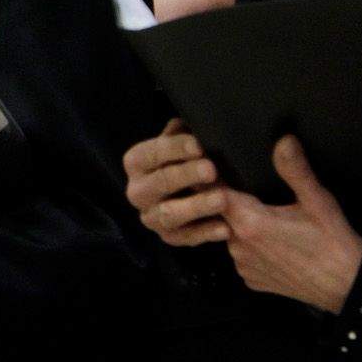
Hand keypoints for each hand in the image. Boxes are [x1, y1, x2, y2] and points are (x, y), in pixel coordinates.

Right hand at [123, 118, 227, 245]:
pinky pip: (186, 238)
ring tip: (222, 199)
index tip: (198, 145)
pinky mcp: (168, 238)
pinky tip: (225, 227)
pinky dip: (206, 233)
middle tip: (211, 169)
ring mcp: (150, 217)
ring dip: (197, 206)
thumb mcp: (179, 142)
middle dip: (186, 175)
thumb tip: (188, 123)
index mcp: (136, 163)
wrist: (182, 192)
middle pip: (160, 183)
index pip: (152, 153)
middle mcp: (137, 191)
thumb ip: (181, 133)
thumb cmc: (182, 160)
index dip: (175, 148)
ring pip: (170, 214)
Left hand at [220, 135, 361, 313]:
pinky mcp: (253, 281)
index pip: (215, 194)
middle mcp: (239, 247)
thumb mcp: (317, 200)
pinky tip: (268, 240)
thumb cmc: (333, 241)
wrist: (348, 286)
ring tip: (257, 210)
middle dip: (225, 199)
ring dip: (238, 223)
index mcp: (250, 224)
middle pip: (220, 214)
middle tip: (238, 184)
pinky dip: (250, 246)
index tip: (209, 165)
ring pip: (230, 235)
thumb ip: (295, 169)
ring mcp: (244, 266)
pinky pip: (243, 256)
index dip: (211, 179)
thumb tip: (283, 140)